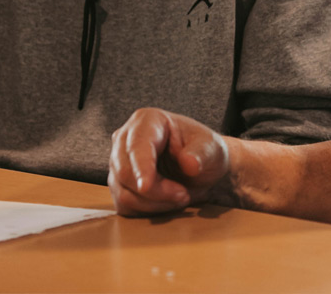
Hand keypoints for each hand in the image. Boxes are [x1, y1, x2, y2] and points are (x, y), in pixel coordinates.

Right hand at [108, 108, 229, 215]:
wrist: (201, 166)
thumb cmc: (204, 151)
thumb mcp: (212, 148)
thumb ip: (202, 153)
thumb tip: (189, 163)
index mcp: (147, 120)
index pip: (137, 146)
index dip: (140, 167)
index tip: (145, 186)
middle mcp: (126, 137)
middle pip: (125, 171)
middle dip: (156, 191)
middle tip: (184, 195)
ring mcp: (118, 161)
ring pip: (122, 192)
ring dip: (153, 203)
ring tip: (180, 196)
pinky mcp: (118, 183)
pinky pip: (124, 205)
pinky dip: (146, 210)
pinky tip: (166, 202)